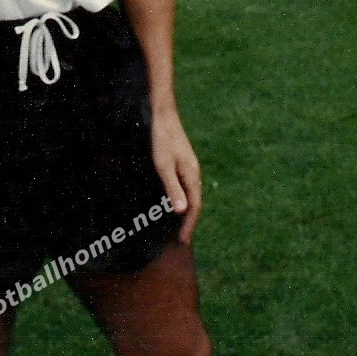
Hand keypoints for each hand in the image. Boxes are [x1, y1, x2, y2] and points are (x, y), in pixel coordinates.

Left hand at [150, 106, 202, 243]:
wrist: (162, 113)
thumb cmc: (161, 139)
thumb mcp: (163, 165)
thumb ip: (173, 187)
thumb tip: (183, 212)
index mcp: (191, 175)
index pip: (194, 207)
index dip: (188, 225)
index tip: (182, 241)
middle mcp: (193, 172)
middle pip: (195, 202)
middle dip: (189, 221)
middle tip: (180, 239)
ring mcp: (188, 166)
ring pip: (190, 194)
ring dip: (185, 210)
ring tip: (177, 225)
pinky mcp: (181, 161)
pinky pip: (185, 185)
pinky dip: (181, 198)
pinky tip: (173, 200)